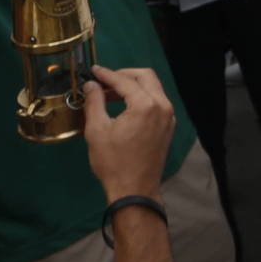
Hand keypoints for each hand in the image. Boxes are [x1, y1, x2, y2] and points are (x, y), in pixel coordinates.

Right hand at [82, 66, 176, 201]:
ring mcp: (169, 116)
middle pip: (145, 77)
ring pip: (153, 88)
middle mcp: (163, 106)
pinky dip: (141, 98)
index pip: (125, 81)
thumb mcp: (97, 130)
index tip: (93, 71)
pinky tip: (123, 106)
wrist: (135, 190)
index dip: (107, 74)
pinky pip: (156, 102)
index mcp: (146, 105)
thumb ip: (94, 102)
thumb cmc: (113, 162)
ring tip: (109, 94)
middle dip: (123, 75)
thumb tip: (91, 85)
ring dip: (132, 86)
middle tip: (103, 80)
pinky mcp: (168, 126)